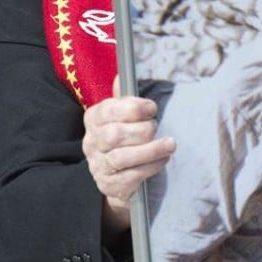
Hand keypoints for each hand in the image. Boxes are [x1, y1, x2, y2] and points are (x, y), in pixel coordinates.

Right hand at [82, 76, 175, 231]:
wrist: (116, 177)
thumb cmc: (124, 139)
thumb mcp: (121, 117)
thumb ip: (123, 99)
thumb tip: (122, 75)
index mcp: (94, 119)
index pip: (108, 111)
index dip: (133, 109)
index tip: (152, 108)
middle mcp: (91, 143)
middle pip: (114, 135)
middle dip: (142, 130)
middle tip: (156, 127)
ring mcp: (98, 166)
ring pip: (122, 158)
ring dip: (151, 150)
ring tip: (170, 144)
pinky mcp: (110, 185)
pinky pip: (131, 177)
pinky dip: (150, 167)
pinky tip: (163, 160)